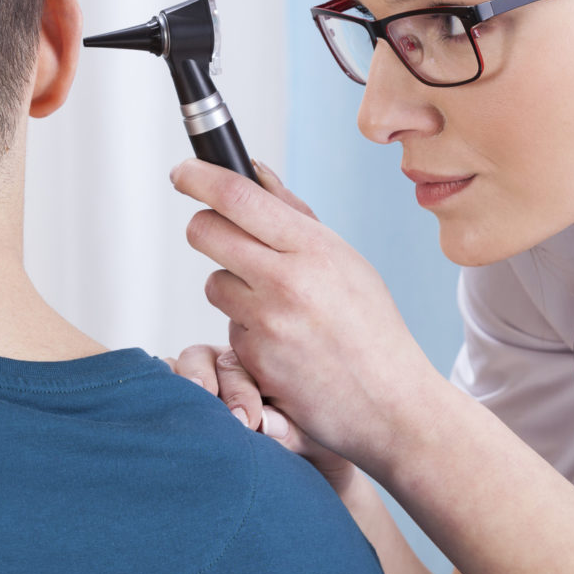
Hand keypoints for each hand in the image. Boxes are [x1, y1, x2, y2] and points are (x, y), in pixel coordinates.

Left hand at [170, 157, 443, 472]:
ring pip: (214, 283)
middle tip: (214, 232)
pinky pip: (230, 329)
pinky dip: (247, 331)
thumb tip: (253, 170)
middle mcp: (287, 281)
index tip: (182, 172)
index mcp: (314, 248)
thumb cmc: (371, 327)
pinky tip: (283, 343)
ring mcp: (268, 324)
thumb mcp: (345, 260)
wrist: (391, 403)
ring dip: (231, 287)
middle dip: (203, 227)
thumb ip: (294, 215)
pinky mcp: (254, 362)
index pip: (238, 196)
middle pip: (205, 232)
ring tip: (274, 305)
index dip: (199, 178)